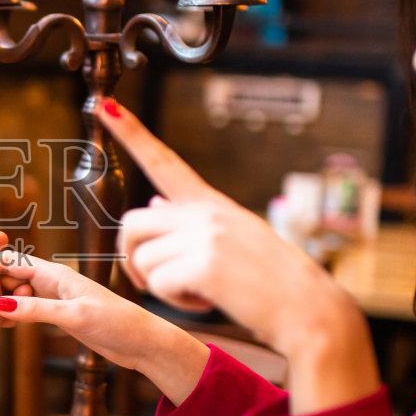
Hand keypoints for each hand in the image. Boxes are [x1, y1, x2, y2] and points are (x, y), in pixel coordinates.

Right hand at [0, 253, 208, 405]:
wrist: (142, 342)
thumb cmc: (116, 323)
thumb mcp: (74, 316)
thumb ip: (37, 310)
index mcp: (55, 273)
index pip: (9, 262)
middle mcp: (50, 281)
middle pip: (4, 276)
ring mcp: (52, 297)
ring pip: (10, 294)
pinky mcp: (56, 314)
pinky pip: (21, 310)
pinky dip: (2, 315)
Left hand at [99, 101, 379, 414]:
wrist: (310, 309)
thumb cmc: (271, 281)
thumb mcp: (234, 238)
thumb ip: (193, 222)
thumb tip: (155, 202)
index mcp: (211, 204)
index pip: (164, 161)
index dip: (132, 133)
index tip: (106, 105)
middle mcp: (206, 212)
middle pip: (132, 223)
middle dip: (131, 256)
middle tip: (151, 281)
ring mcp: (205, 236)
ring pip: (141, 259)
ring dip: (159, 286)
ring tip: (198, 292)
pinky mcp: (204, 265)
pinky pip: (157, 284)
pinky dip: (175, 302)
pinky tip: (207, 302)